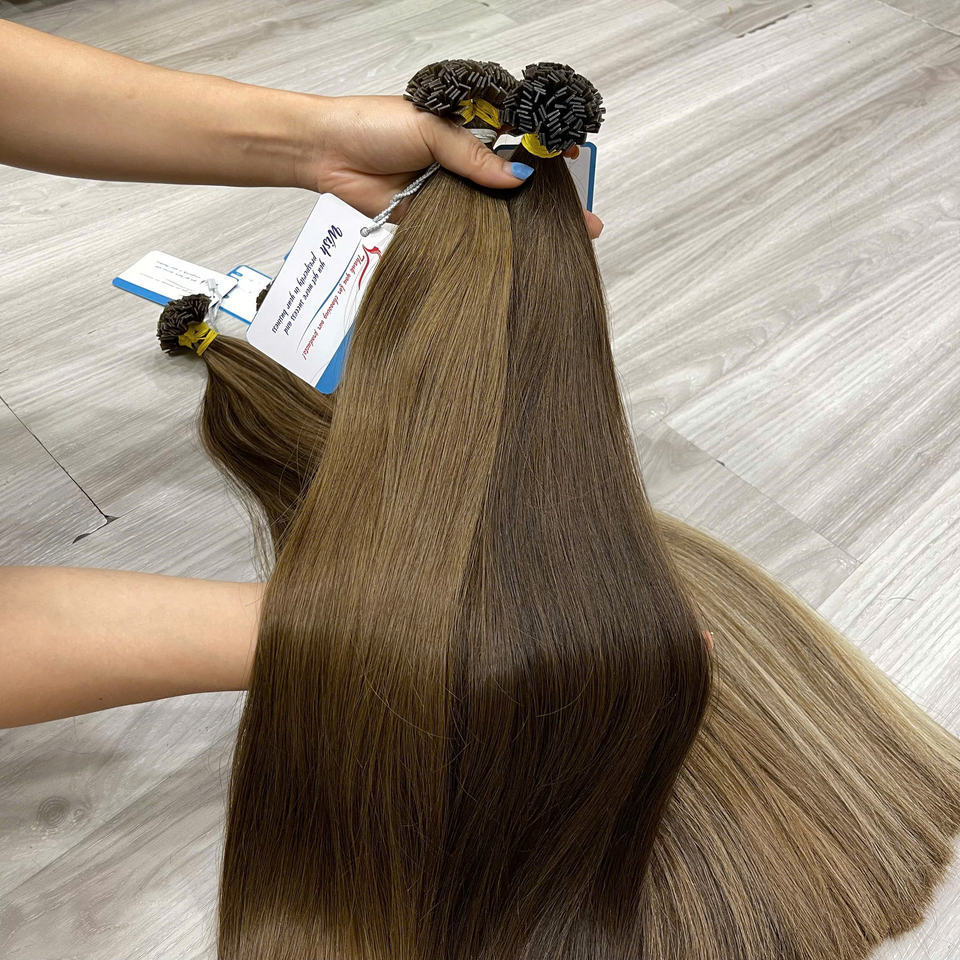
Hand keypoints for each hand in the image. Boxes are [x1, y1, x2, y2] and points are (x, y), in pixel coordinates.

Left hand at [293, 95, 603, 238]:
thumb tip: (516, 175)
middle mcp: (465, 156)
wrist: (328, 155)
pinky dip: (492, 237)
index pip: (518, 131)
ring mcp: (454, 188)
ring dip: (525, 221)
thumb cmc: (371, 125)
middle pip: (515, 175)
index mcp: (468, 122)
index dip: (546, 145)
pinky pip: (471, 227)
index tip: (575, 156)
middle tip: (580, 214)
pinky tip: (518, 247)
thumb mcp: (430, 127)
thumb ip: (473, 154)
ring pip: (497, 205)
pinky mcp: (439, 216)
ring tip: (562, 236)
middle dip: (547, 193)